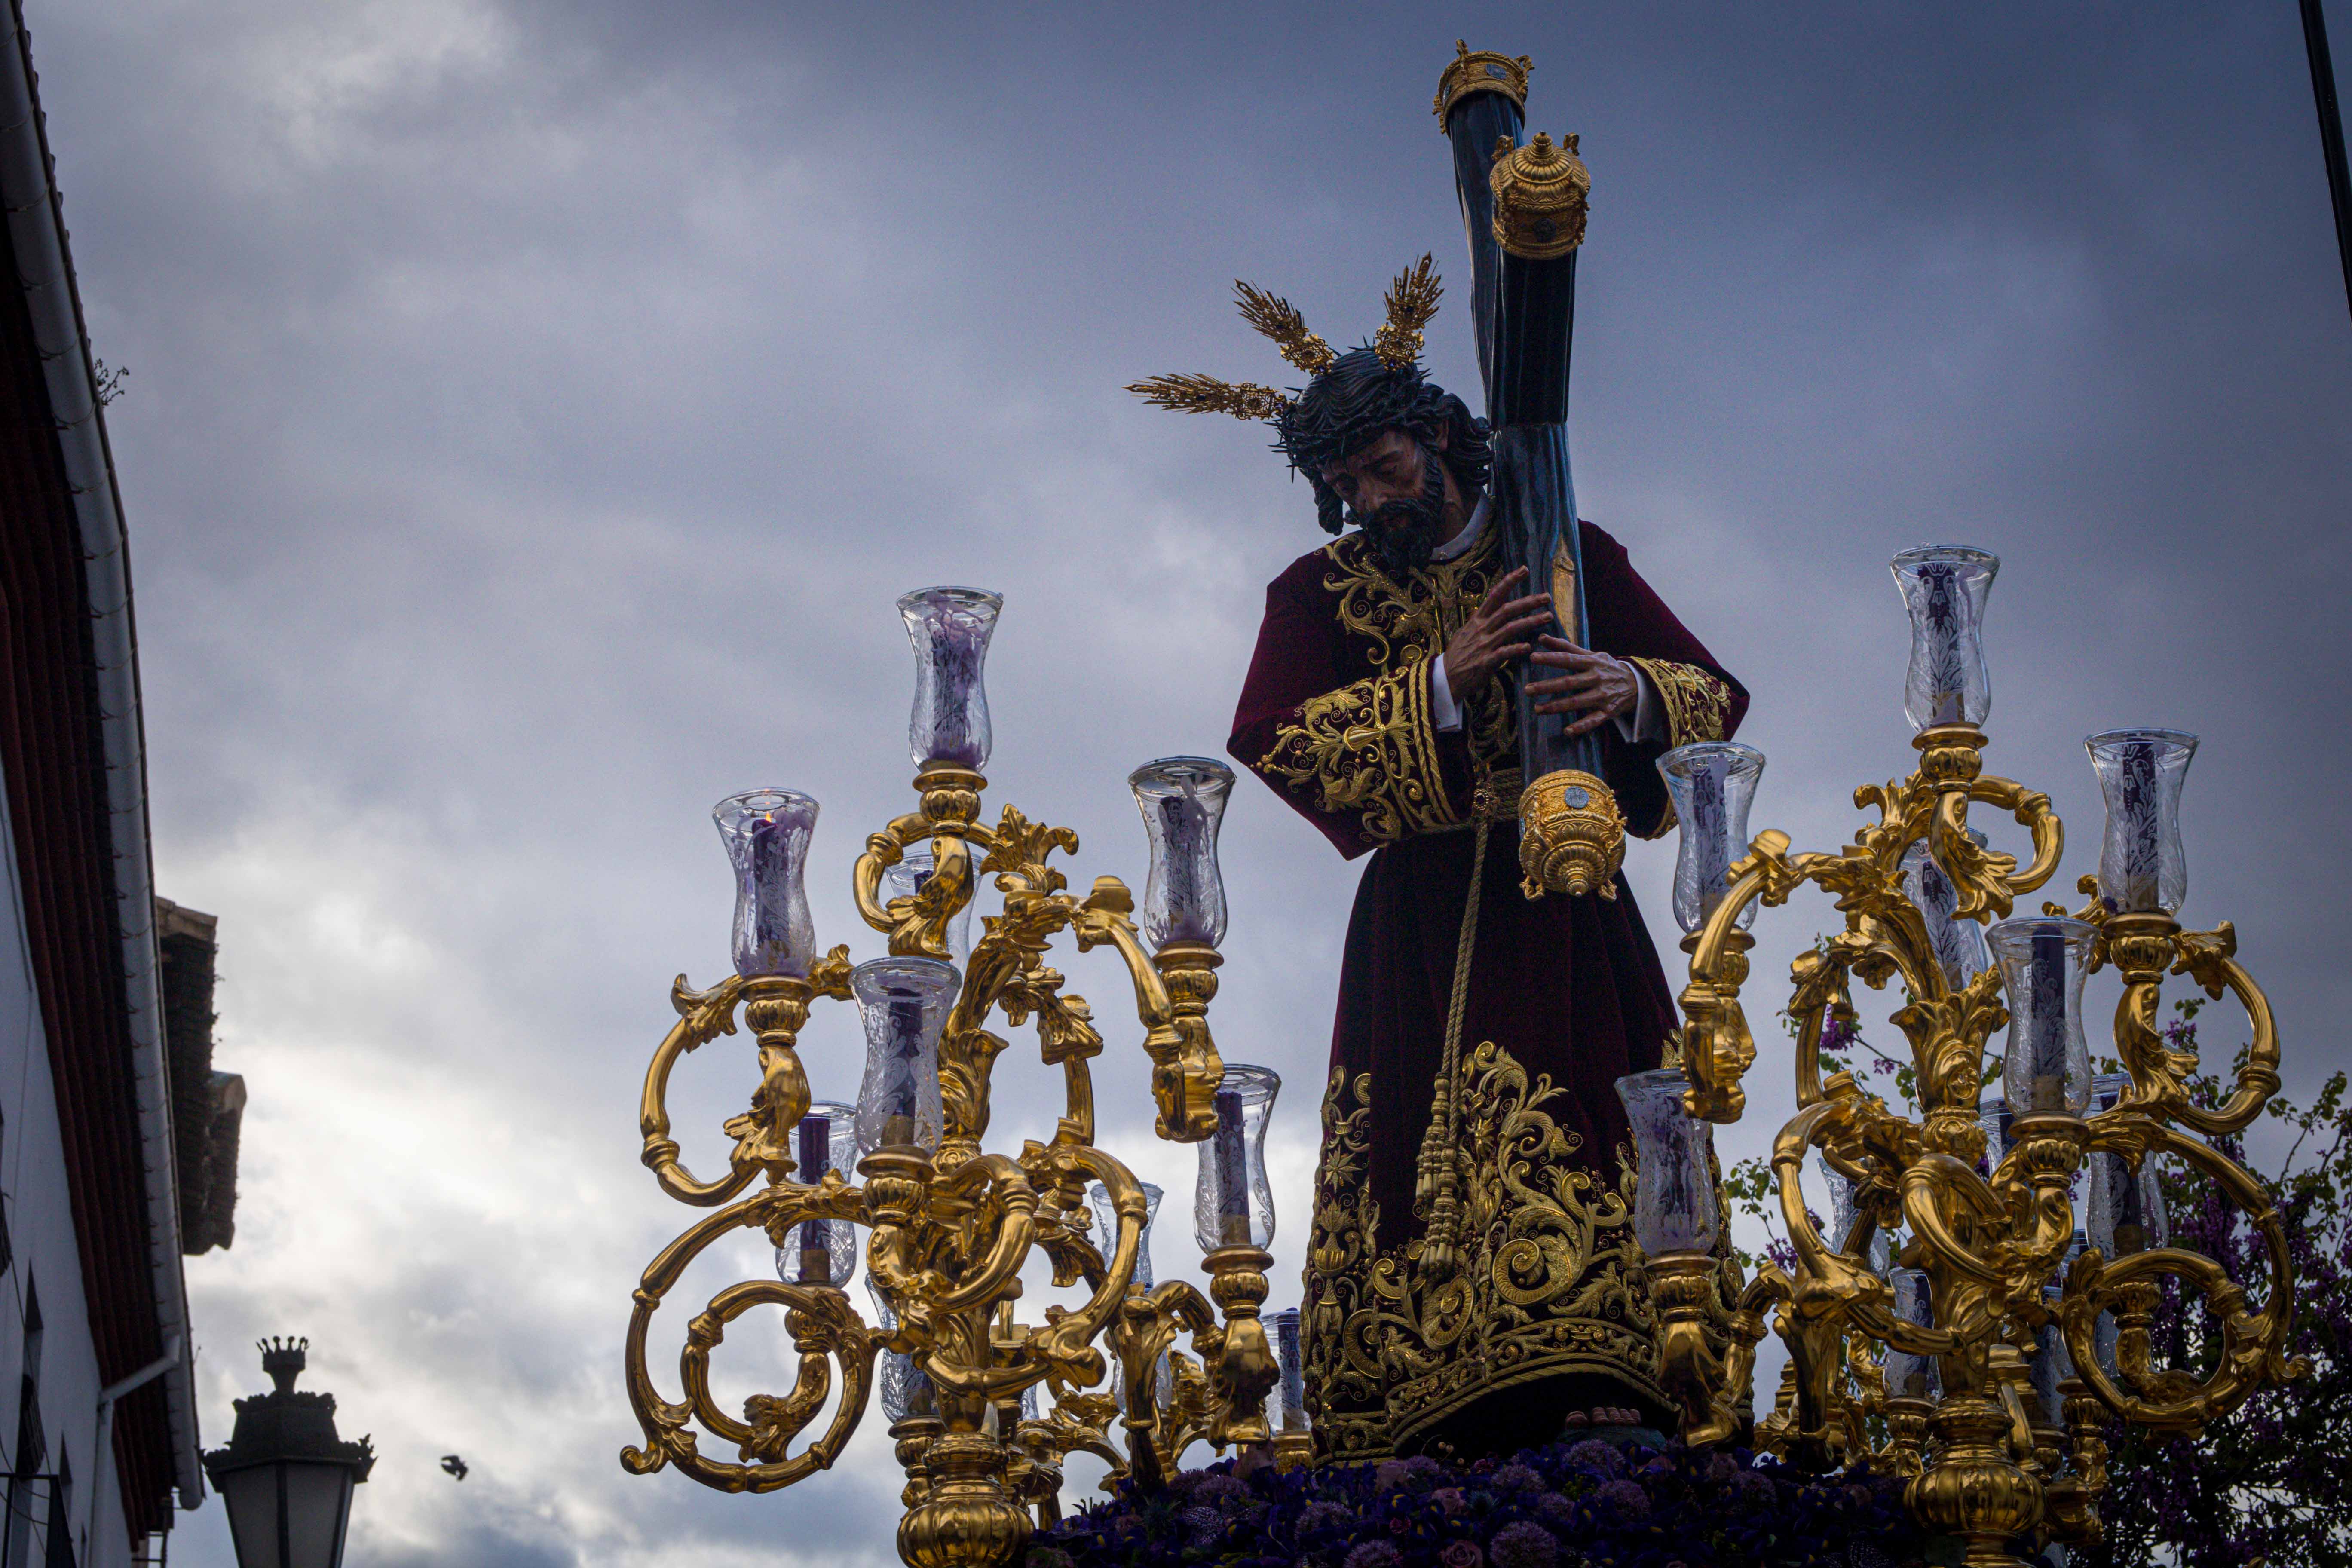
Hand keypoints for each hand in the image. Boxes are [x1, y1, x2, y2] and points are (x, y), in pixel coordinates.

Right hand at [1441, 567, 1551, 700]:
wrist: (1445, 678)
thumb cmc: (1457, 655)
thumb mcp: (1465, 633)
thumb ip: (1479, 622)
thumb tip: (1489, 610)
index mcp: (1477, 620)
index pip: (1494, 595)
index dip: (1509, 581)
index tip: (1524, 570)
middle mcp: (1481, 629)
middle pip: (1507, 610)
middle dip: (1528, 602)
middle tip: (1546, 597)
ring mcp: (1483, 645)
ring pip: (1510, 629)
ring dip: (1530, 622)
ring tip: (1547, 617)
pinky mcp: (1485, 662)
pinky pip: (1504, 653)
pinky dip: (1517, 649)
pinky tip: (1529, 647)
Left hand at [1527, 634, 1635, 736]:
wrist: (1638, 683)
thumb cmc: (1607, 667)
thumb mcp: (1591, 655)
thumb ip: (1566, 647)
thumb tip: (1542, 637)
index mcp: (1592, 663)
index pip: (1568, 659)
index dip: (1551, 658)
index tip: (1533, 657)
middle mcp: (1597, 678)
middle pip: (1570, 682)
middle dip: (1548, 686)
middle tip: (1528, 689)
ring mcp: (1603, 696)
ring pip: (1578, 702)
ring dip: (1558, 706)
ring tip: (1538, 709)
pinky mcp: (1608, 711)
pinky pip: (1594, 720)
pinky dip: (1582, 726)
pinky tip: (1567, 731)